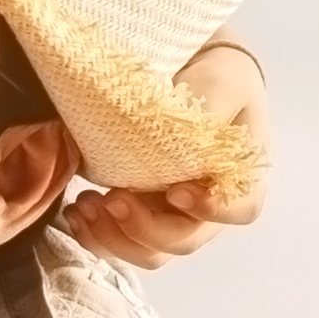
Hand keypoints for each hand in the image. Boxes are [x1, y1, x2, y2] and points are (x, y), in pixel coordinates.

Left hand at [59, 33, 267, 267]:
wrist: (190, 66)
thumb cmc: (214, 76)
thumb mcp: (221, 80)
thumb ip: (212, 107)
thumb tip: (189, 140)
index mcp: (241, 175)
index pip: (240, 208)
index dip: (211, 210)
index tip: (176, 192)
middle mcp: (211, 207)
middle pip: (185, 240)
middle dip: (144, 227)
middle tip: (112, 197)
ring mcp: (174, 216)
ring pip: (150, 251)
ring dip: (115, 237)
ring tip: (86, 204)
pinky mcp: (143, 213)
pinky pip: (121, 242)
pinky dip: (96, 234)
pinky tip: (76, 211)